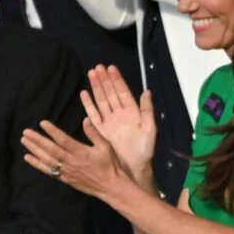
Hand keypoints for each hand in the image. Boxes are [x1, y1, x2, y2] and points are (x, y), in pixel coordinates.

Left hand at [21, 116, 128, 199]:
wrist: (111, 187)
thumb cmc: (110, 165)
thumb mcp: (106, 147)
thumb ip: (94, 133)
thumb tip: (85, 119)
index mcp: (82, 153)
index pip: (64, 140)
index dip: (53, 132)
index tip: (43, 123)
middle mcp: (72, 162)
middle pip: (51, 150)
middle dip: (38, 140)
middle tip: (26, 132)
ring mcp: (67, 171)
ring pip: (47, 160)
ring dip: (35, 150)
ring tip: (24, 141)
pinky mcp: (65, 179)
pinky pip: (49, 171)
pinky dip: (37, 165)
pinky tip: (28, 158)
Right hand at [82, 65, 155, 180]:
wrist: (134, 166)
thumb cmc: (144, 149)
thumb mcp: (150, 128)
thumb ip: (147, 110)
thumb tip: (147, 91)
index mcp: (132, 112)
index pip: (123, 92)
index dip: (118, 80)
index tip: (111, 68)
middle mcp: (119, 114)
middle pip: (110, 93)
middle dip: (104, 80)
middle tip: (98, 67)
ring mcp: (109, 121)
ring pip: (101, 100)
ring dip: (96, 88)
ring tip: (91, 74)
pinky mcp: (101, 130)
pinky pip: (93, 115)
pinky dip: (89, 104)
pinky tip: (84, 93)